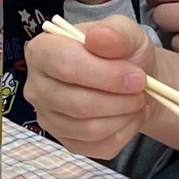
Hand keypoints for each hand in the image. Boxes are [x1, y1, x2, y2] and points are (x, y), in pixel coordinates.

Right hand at [22, 15, 152, 160]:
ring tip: (136, 100)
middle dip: (120, 99)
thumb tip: (98, 38)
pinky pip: (98, 147)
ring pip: (89, 128)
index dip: (105, 75)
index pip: (65, 66)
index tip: (137, 76)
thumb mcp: (126, 32)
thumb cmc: (122, 53)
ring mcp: (49, 118)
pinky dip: (123, 133)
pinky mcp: (67, 142)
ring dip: (124, 116)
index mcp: (42, 50)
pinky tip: (128, 116)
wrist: (132, 81)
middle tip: (141, 89)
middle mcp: (37, 87)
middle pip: (77, 103)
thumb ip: (115, 33)